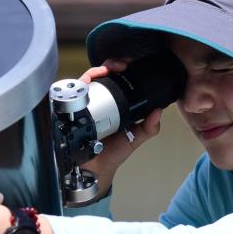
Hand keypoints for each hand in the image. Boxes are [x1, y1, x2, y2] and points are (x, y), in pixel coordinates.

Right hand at [78, 58, 162, 195]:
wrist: (95, 169)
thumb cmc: (113, 153)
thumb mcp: (135, 138)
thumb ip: (148, 127)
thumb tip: (158, 112)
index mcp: (116, 104)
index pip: (119, 80)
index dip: (124, 69)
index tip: (130, 65)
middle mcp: (100, 102)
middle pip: (103, 75)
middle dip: (110, 65)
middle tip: (118, 66)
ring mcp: (86, 105)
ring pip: (88, 80)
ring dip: (95, 72)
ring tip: (104, 71)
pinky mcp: (74, 111)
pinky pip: (73, 94)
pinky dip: (79, 85)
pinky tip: (87, 83)